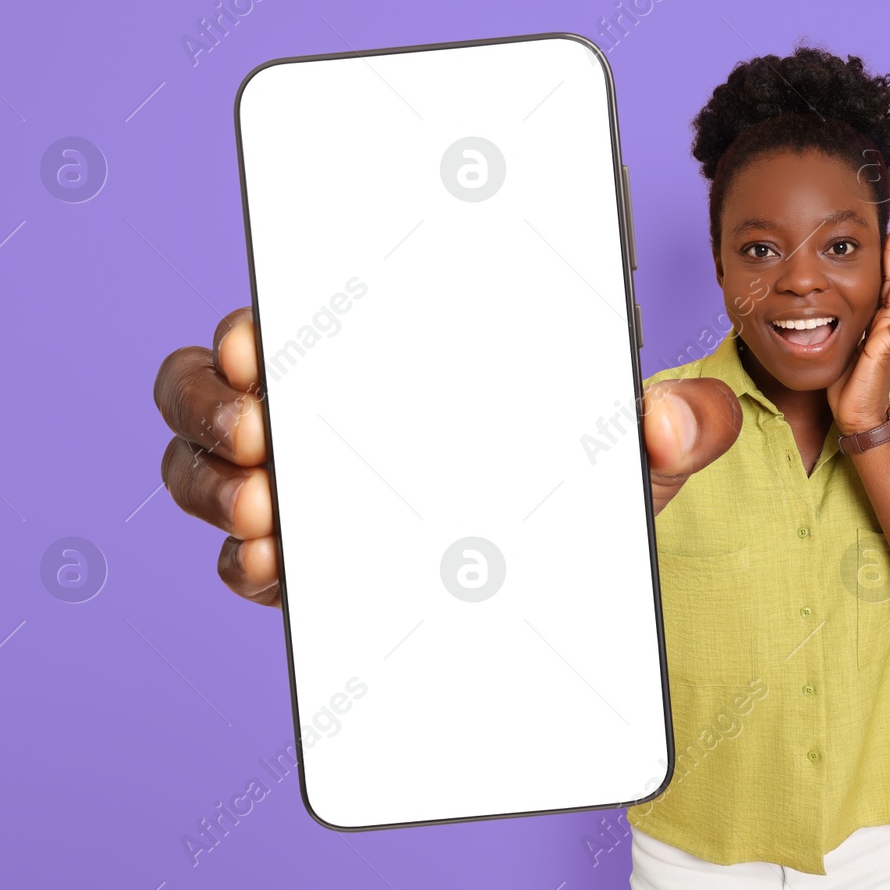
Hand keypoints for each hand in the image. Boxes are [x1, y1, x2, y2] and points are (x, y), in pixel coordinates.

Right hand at [153, 308, 742, 608]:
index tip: (255, 340)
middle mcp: (328, 411)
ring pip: (206, 467)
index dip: (250, 326)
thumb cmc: (595, 473)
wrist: (583, 568)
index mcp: (391, 353)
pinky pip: (242, 557)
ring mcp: (307, 489)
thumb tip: (670, 419)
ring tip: (266, 509)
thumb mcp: (643, 444)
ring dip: (212, 483)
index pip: (290, 320)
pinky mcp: (305, 566)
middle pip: (217, 388)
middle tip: (263, 433)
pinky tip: (272, 567)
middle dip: (215, 405)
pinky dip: (243, 562)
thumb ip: (683, 422)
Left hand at [826, 224, 889, 433]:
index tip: (883, 239)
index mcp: (871, 323)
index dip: (880, 262)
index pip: (877, 285)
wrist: (855, 415)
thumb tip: (818, 317)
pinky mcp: (888, 347)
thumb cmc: (846, 387)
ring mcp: (889, 334)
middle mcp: (884, 325)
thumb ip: (839, 331)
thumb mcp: (838, 349)